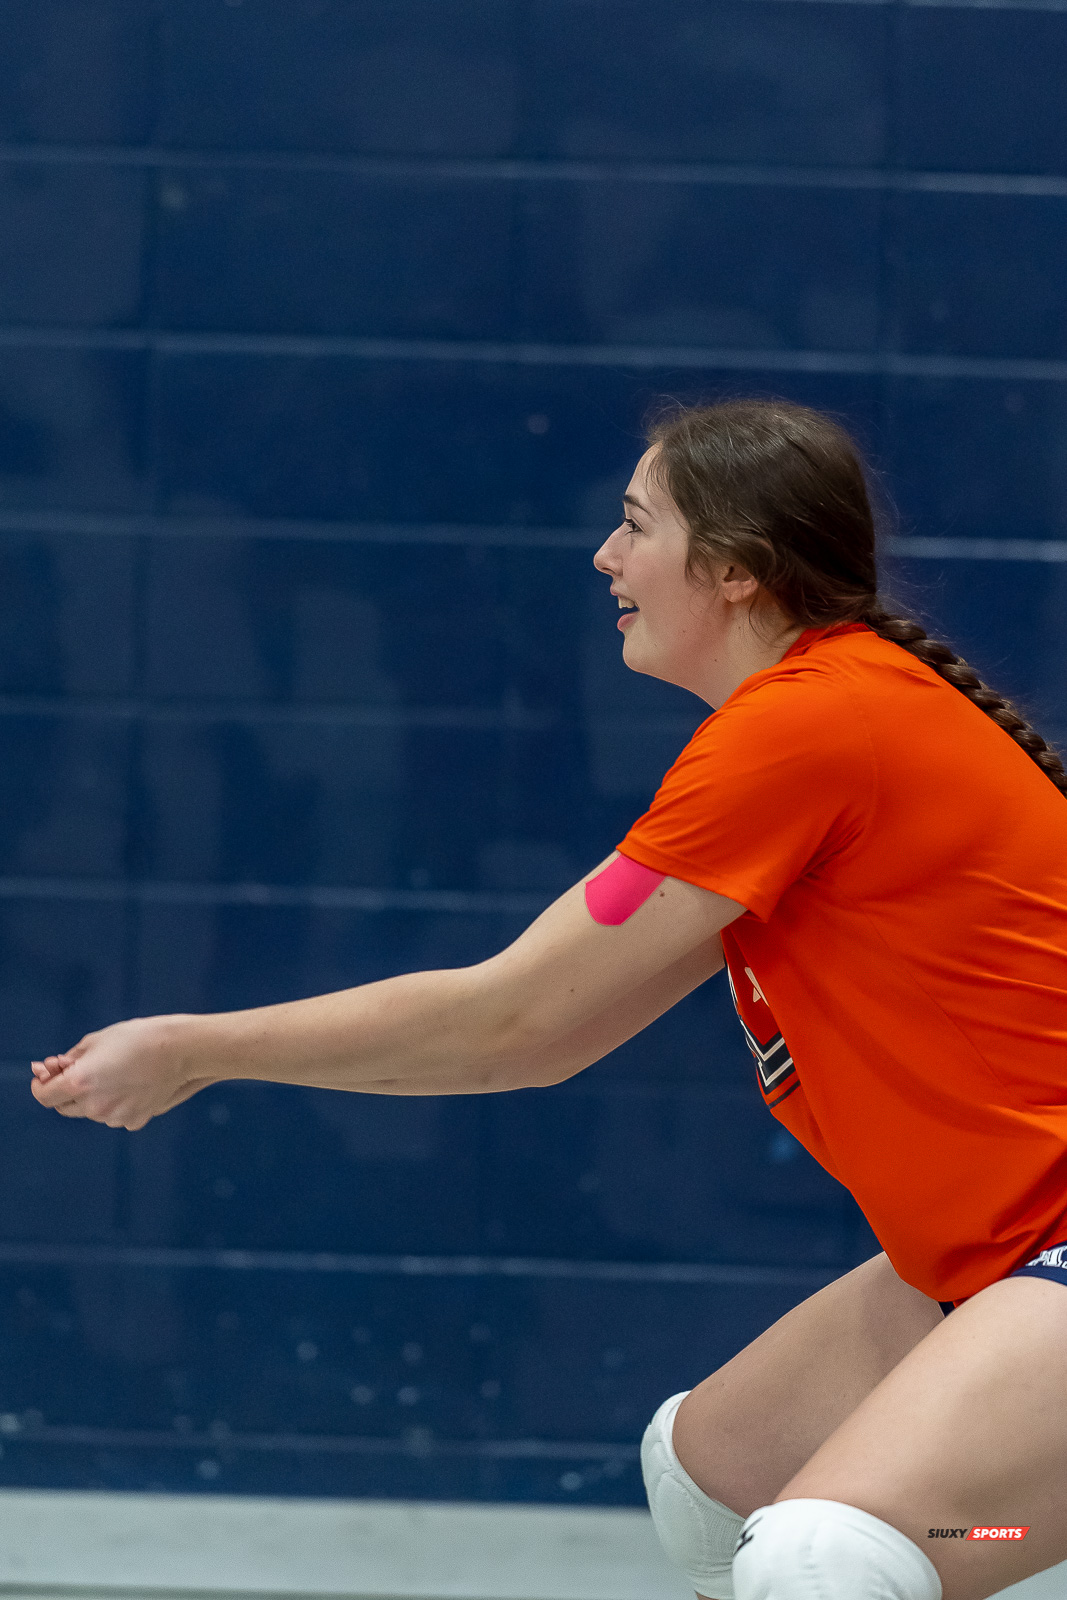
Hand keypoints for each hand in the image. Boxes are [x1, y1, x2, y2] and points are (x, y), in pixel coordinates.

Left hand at [30, 1016, 209, 1129]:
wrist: (181, 1050)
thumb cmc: (138, 1037)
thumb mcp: (97, 1040)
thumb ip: (71, 1059)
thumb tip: (53, 1069)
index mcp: (80, 1083)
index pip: (44, 1096)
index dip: (41, 1085)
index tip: (46, 1076)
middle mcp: (94, 1106)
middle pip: (65, 1108)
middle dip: (65, 1092)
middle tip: (80, 1072)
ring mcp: (115, 1118)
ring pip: (91, 1112)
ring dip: (93, 1098)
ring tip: (117, 1073)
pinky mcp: (134, 1121)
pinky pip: (115, 1116)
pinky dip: (117, 1104)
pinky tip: (133, 1084)